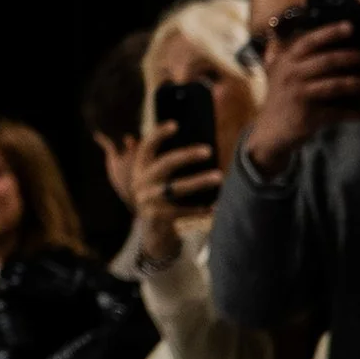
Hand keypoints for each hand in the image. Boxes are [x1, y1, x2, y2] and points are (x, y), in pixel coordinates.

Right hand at [128, 126, 219, 260]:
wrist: (152, 233)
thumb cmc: (161, 199)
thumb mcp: (155, 180)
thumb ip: (164, 163)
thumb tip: (193, 144)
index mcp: (140, 169)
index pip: (146, 146)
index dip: (159, 134)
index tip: (176, 125)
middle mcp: (141, 183)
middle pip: (165, 164)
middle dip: (187, 155)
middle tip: (208, 150)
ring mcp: (148, 201)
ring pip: (177, 188)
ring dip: (199, 182)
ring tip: (219, 176)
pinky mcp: (158, 218)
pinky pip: (184, 211)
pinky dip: (201, 209)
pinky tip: (216, 206)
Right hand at [242, 16, 359, 173]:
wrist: (271, 132)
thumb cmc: (281, 98)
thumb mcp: (279, 72)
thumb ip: (290, 53)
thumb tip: (311, 33)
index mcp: (287, 61)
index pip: (309, 41)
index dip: (330, 32)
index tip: (351, 26)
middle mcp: (292, 75)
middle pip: (329, 60)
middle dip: (358, 57)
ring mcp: (301, 95)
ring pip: (338, 85)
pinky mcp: (309, 116)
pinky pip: (339, 112)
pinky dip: (357, 113)